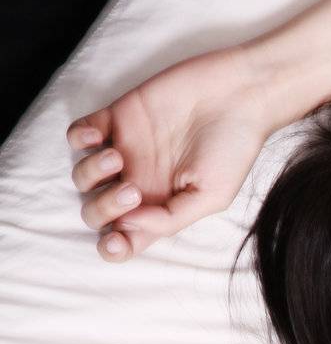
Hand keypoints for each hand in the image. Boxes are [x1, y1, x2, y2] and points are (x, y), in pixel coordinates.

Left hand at [66, 45, 274, 261]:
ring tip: (117, 156)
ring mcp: (126, 151)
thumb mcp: (212, 196)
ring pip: (82, 176)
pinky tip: (99, 136)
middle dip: (104, 208)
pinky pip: (78, 134)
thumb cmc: (234, 148)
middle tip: (131, 190)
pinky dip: (79, 139)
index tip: (115, 240)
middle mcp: (139, 183)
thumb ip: (170, 218)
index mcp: (160, 208)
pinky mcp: (117, 118)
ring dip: (91, 173)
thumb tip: (127, 225)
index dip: (112, 248)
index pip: (125, 238)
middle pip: (97, 212)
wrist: (238, 95)